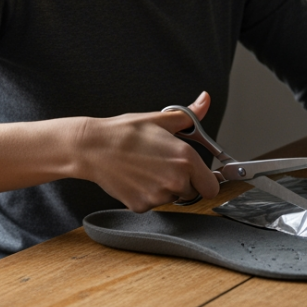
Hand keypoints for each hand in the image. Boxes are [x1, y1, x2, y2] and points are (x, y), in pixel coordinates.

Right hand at [74, 91, 220, 212]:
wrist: (94, 147)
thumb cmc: (126, 133)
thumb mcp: (161, 119)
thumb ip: (190, 115)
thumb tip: (205, 101)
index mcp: (186, 158)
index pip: (211, 187)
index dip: (204, 181)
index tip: (197, 176)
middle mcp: (176, 180)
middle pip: (191, 193)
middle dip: (182, 183)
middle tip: (164, 166)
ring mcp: (158, 196)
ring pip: (171, 198)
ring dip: (163, 188)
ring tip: (147, 169)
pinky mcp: (141, 206)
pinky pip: (152, 204)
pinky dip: (145, 195)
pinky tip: (136, 178)